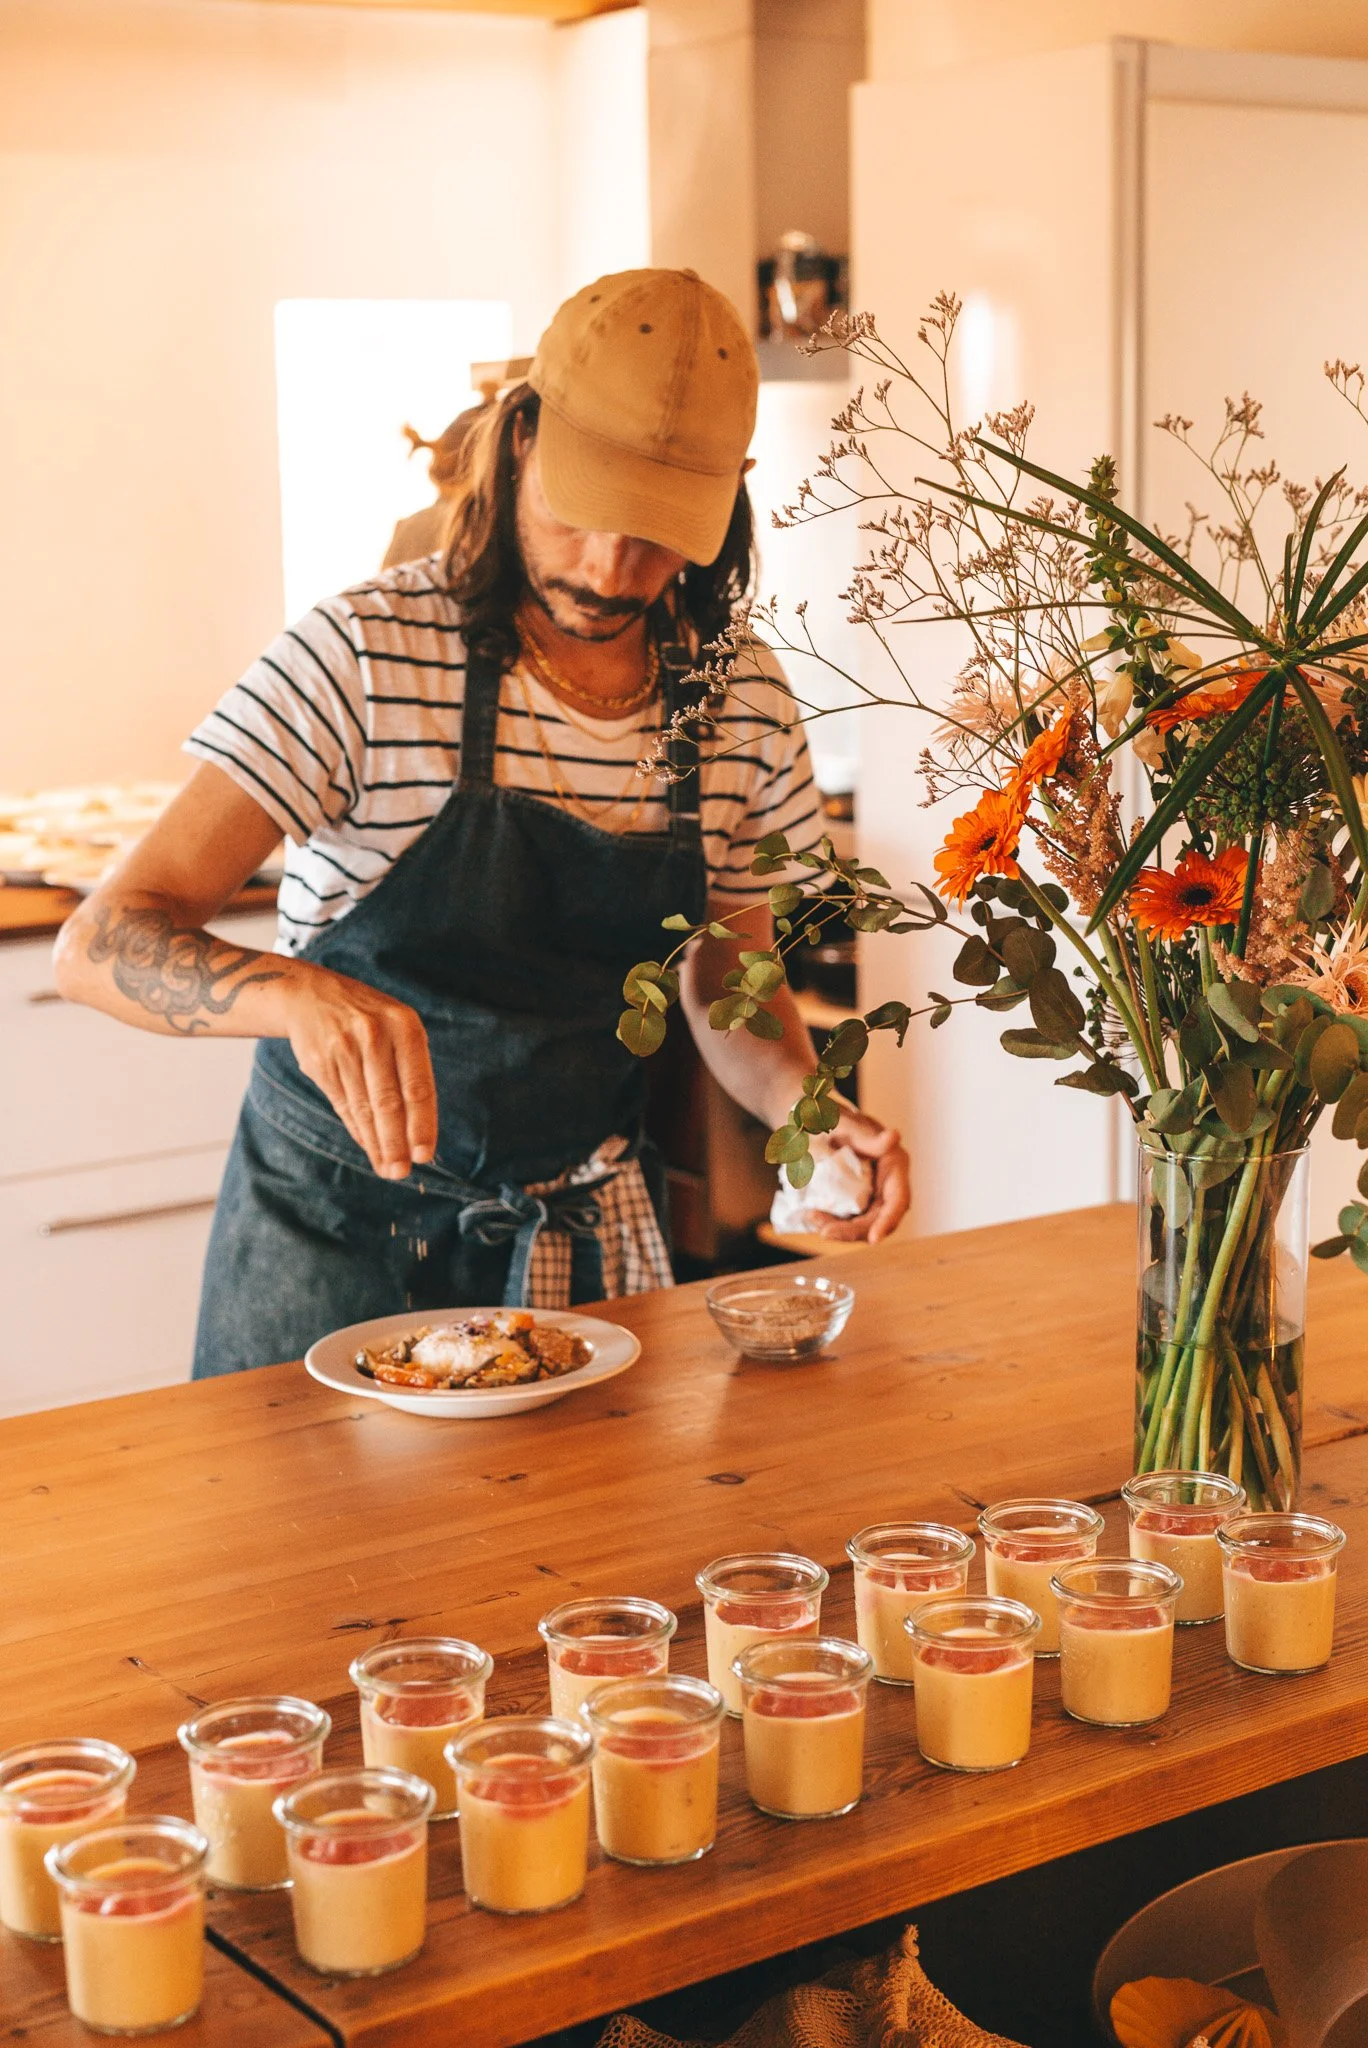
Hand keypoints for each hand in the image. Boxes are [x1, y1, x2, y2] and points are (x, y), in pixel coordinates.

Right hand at [282, 963, 436, 1179]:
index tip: (424, 1154)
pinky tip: (368, 1147)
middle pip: (388, 1102)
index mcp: (404, 1026)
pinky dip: (357, 1129)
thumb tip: (419, 1128)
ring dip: (377, 1143)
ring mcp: (344, 1049)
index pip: (417, 1085)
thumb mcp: (397, 1027)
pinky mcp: (320, 1063)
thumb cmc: (368, 1018)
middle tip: (402, 1172)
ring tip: (388, 1168)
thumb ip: (410, 1069)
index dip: (421, 1124)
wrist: (310, 995)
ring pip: (364, 1108)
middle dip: (396, 1142)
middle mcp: (374, 1035)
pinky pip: (344, 1104)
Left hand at [807, 1105, 910, 1244]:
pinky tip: (812, 1215)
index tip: (874, 1239)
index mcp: (893, 1163)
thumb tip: (894, 1137)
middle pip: (878, 1219)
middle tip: (825, 1231)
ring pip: (862, 1224)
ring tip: (812, 1218)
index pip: (898, 1199)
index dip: (888, 1221)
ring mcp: (870, 1194)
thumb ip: (867, 1135)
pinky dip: (831, 1222)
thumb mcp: (844, 1123)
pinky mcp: (854, 1201)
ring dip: (840, 1229)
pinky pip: (847, 1220)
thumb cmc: (830, 1116)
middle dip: (853, 1231)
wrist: (810, 1123)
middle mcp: (886, 1183)